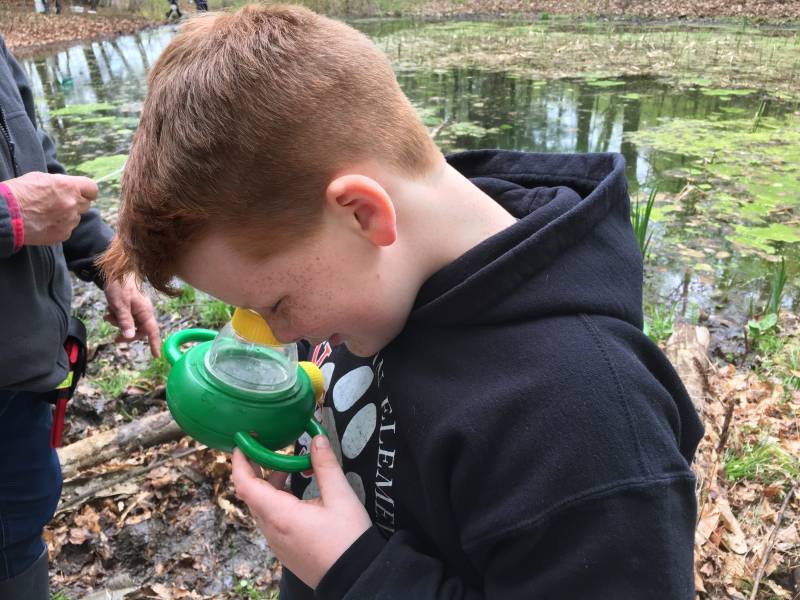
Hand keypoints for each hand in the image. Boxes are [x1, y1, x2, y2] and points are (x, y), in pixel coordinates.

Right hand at [5, 172, 96, 245]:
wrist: (5, 214)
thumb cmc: (19, 192)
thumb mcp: (40, 178)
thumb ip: (60, 183)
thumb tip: (68, 187)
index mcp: (68, 187)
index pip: (92, 188)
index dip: (87, 191)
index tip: (82, 193)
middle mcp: (72, 204)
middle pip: (86, 204)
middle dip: (76, 203)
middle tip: (60, 203)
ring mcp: (69, 221)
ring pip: (76, 218)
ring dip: (68, 216)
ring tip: (48, 214)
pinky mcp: (62, 235)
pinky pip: (68, 230)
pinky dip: (60, 227)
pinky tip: (45, 223)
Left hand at [103, 275, 161, 355]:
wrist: (115, 271)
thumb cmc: (119, 286)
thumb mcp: (119, 305)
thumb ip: (125, 321)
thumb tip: (130, 336)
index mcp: (145, 311)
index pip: (152, 331)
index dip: (154, 343)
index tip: (156, 355)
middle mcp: (144, 311)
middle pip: (139, 331)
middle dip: (127, 334)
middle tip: (114, 338)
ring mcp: (137, 309)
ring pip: (130, 324)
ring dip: (118, 324)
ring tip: (108, 315)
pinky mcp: (131, 307)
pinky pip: (126, 318)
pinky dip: (117, 317)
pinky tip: (110, 311)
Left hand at [232, 436, 371, 588]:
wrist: (355, 578)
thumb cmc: (348, 540)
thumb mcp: (341, 497)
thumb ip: (326, 465)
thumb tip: (318, 439)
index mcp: (280, 515)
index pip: (245, 485)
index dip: (240, 461)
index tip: (243, 442)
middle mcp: (272, 529)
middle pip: (251, 494)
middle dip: (256, 468)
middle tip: (266, 447)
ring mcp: (277, 541)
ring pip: (261, 507)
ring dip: (269, 484)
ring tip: (288, 467)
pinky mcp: (285, 548)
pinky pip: (271, 519)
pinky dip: (276, 500)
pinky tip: (295, 491)